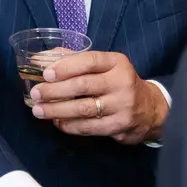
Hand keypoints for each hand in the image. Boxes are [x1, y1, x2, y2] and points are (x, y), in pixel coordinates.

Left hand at [29, 51, 167, 144]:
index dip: (65, 67)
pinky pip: (89, 127)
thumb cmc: (119, 83)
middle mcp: (121, 82)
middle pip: (83, 85)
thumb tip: (41, 59)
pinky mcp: (119, 126)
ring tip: (39, 110)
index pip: (89, 61)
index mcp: (117, 63)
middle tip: (36, 94)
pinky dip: (69, 126)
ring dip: (57, 110)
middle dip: (55, 90)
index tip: (46, 74)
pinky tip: (57, 122)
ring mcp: (122, 105)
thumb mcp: (106, 66)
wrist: (150, 110)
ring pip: (83, 109)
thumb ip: (76, 60)